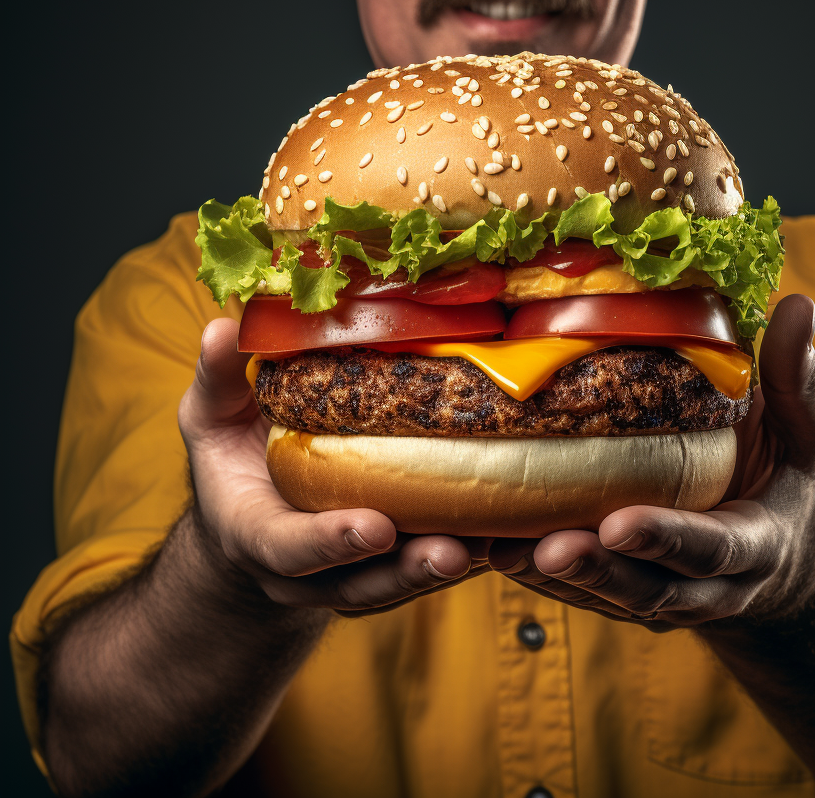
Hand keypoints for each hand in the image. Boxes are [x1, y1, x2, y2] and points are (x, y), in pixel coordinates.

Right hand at [179, 319, 485, 614]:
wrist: (246, 519)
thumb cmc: (230, 460)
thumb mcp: (210, 418)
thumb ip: (219, 379)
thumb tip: (222, 327)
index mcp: (256, 533)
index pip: (288, 548)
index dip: (329, 543)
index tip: (375, 528)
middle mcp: (304, 571)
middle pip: (357, 583)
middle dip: (404, 571)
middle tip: (452, 552)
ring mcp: (346, 576)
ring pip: (398, 583)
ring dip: (443, 570)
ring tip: (491, 547)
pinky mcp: (383, 568)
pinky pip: (422, 568)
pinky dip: (463, 554)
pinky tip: (506, 536)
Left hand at [488, 294, 814, 627]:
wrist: (776, 561)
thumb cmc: (780, 478)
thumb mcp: (801, 432)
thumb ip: (793, 378)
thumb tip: (798, 303)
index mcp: (753, 545)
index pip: (712, 548)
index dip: (667, 539)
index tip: (619, 523)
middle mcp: (706, 586)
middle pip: (649, 591)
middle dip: (599, 572)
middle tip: (549, 549)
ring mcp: (661, 598)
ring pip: (604, 598)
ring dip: (553, 580)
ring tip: (499, 550)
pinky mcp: (623, 595)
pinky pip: (577, 593)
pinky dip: (534, 576)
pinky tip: (489, 548)